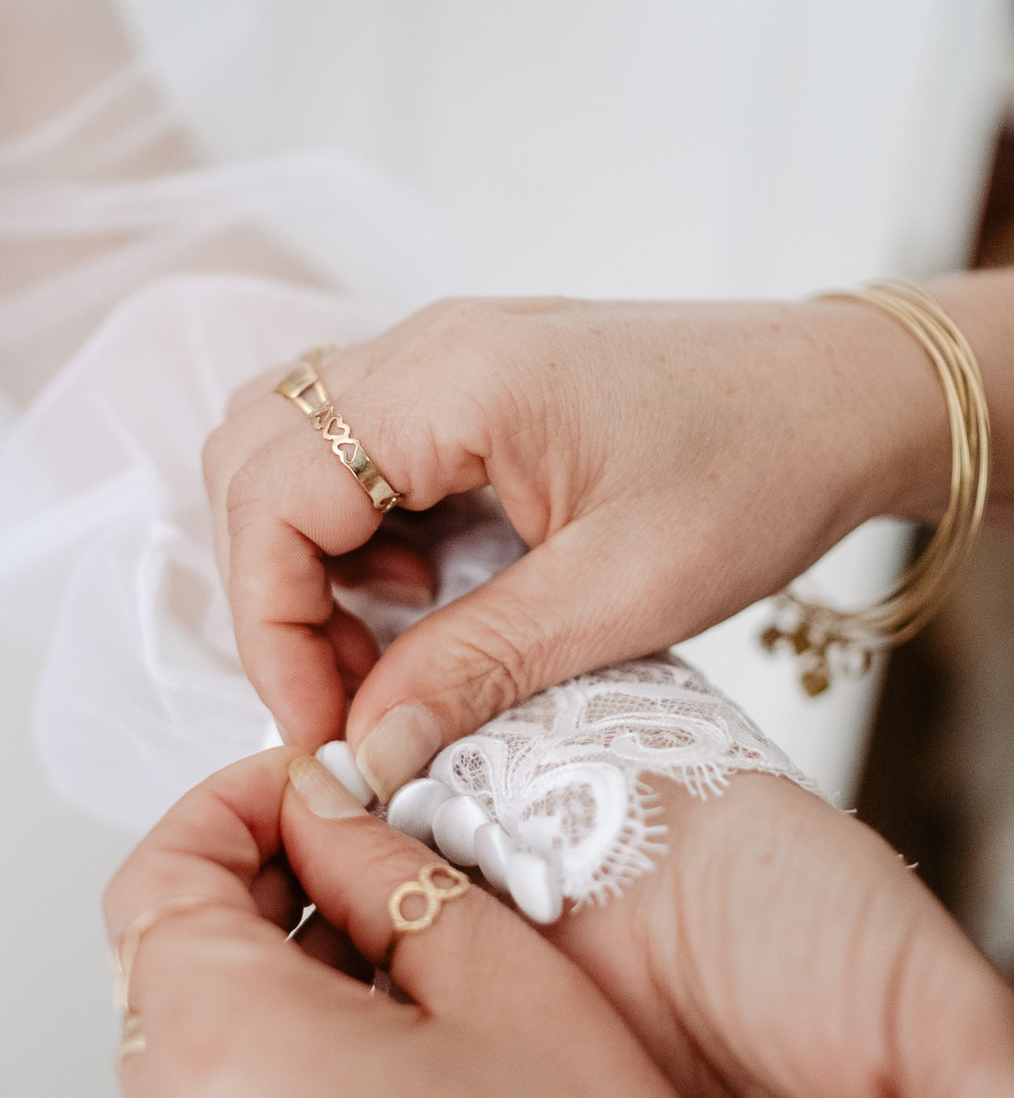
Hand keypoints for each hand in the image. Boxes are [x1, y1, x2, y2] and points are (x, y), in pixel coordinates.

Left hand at [103, 747, 922, 1097]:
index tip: (310, 784)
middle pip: (160, 963)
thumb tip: (325, 813)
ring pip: (184, 1047)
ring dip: (262, 974)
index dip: (228, 805)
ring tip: (395, 955)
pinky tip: (384, 1050)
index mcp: (225, 1061)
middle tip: (365, 854)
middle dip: (250, 885)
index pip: (157, 880)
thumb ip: (388, 874)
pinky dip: (266, 1062)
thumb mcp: (511, 991)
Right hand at [203, 293, 950, 796]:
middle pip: (252, 464)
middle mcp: (426, 347)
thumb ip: (477, 668)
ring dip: (310, 564)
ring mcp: (441, 358)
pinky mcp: (465, 386)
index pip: (273, 497)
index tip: (325, 726)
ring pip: (290, 455)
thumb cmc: (759, 473)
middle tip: (354, 693)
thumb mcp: (622, 596)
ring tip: (399, 645)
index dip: (271, 628)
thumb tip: (367, 749)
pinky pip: (356, 456)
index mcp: (455, 381)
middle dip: (276, 596)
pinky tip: (434, 593)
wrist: (845, 396)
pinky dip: (358, 538)